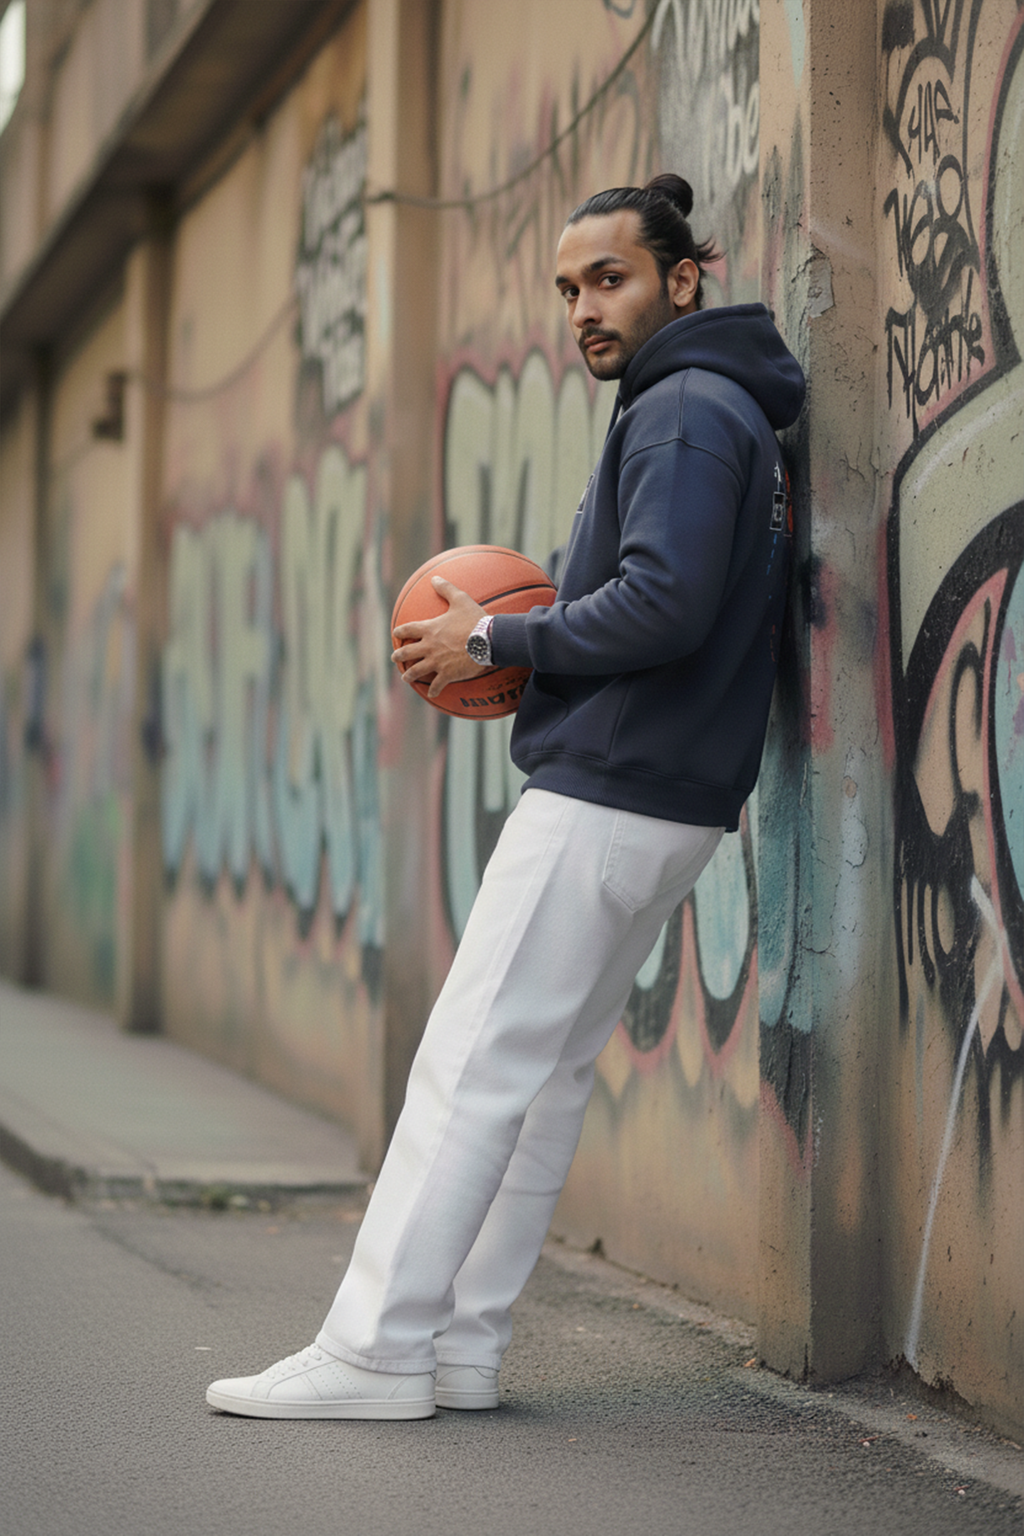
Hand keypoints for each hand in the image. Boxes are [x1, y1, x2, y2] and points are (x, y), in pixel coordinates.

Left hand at [392, 577, 488, 699]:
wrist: (488, 640)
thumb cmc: (474, 619)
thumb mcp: (460, 600)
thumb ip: (446, 589)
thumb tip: (435, 578)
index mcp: (429, 629)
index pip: (407, 630)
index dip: (400, 632)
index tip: (396, 634)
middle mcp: (428, 647)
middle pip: (406, 653)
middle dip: (398, 656)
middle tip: (395, 658)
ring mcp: (436, 662)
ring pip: (416, 671)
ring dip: (408, 675)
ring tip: (405, 678)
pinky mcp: (447, 674)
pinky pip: (436, 685)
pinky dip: (433, 690)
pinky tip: (432, 694)